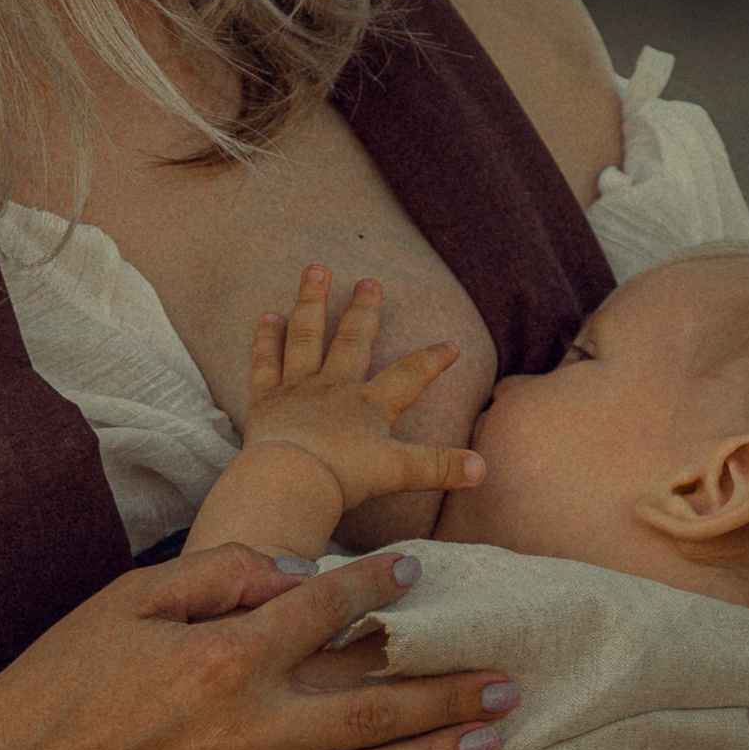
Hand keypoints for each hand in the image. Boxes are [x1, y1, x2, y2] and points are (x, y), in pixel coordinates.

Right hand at [0, 542, 521, 749]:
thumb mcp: (130, 597)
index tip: (419, 573)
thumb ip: (220, 576)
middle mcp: (249, 729)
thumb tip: (298, 577)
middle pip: (375, 704)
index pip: (328, 611)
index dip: (379, 587)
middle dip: (449, 687)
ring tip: (492, 741)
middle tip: (509, 677)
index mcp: (227, 657)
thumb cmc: (59, 679)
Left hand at [240, 270, 483, 520]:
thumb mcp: (399, 473)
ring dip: (312, 302)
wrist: (290, 480)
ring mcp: (298, 389)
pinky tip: (267, 316)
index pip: (408, 376)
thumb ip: (440, 467)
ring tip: (316, 269)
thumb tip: (482, 469)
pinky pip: (266, 363)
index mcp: (369, 405)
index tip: (451, 344)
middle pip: (352, 341)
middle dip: (364, 311)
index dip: (431, 360)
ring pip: (306, 337)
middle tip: (370, 281)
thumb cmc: (343, 477)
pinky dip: (266, 340)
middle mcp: (334, 387)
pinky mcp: (266, 400)